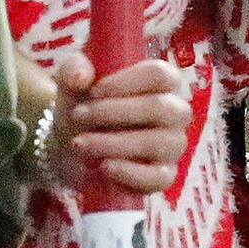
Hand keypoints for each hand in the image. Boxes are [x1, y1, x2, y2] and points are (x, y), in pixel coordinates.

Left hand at [44, 54, 194, 194]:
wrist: (75, 146)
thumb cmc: (85, 105)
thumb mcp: (73, 83)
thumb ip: (73, 70)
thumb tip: (81, 77)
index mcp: (163, 81)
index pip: (159, 74)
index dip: (126, 82)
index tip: (94, 91)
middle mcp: (175, 111)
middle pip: (159, 107)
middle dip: (113, 112)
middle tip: (78, 116)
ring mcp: (173, 145)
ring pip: (156, 143)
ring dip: (113, 143)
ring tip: (80, 143)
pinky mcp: (165, 176)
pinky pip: (158, 178)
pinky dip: (130, 173)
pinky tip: (105, 167)